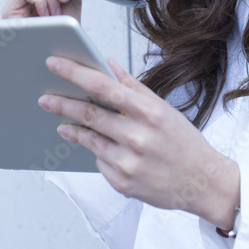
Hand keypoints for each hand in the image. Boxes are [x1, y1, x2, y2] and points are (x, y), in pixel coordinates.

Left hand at [38, 55, 240, 229]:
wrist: (203, 184)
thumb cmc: (184, 142)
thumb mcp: (164, 110)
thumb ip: (134, 88)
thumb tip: (109, 65)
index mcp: (149, 113)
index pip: (104, 87)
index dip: (76, 73)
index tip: (54, 64)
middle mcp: (137, 137)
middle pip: (89, 114)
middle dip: (63, 104)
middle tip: (44, 98)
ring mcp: (128, 162)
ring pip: (89, 140)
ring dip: (72, 129)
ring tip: (62, 122)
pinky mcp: (123, 183)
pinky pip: (100, 162)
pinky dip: (98, 153)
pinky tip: (100, 148)